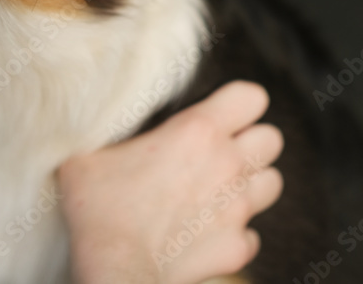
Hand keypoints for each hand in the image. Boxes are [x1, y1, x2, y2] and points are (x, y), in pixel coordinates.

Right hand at [58, 81, 283, 283]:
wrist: (114, 269)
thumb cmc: (97, 208)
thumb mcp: (88, 153)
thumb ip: (107, 133)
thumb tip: (97, 123)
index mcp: (197, 130)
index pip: (251, 96)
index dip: (237, 103)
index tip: (218, 112)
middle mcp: (227, 165)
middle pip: (273, 138)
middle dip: (251, 141)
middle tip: (220, 151)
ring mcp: (237, 209)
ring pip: (273, 182)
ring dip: (251, 182)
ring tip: (221, 188)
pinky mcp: (237, 248)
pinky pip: (252, 233)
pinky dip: (235, 231)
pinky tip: (208, 232)